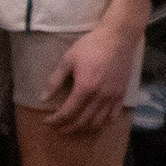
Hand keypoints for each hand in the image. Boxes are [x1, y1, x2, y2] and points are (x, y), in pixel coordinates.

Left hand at [37, 13, 139, 135]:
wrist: (118, 37)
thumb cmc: (91, 46)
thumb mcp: (68, 60)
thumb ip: (54, 81)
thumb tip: (43, 99)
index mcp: (85, 87)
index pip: (67, 112)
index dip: (55, 120)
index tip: (47, 121)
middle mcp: (100, 95)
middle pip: (82, 121)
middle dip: (67, 128)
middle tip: (58, 128)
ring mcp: (113, 95)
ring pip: (98, 122)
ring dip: (84, 128)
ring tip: (74, 127)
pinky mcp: (122, 93)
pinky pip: (114, 115)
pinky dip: (104, 123)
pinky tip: (96, 123)